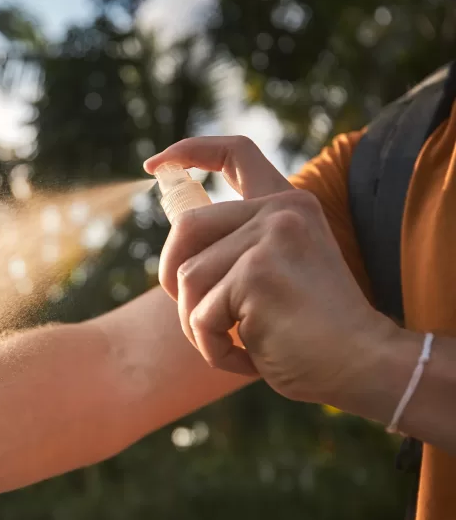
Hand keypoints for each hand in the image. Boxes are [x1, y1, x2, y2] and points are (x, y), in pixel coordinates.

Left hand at [144, 136, 395, 402]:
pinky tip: (251, 358)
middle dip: (173, 275)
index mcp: (289, 205)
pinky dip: (213, 348)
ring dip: (199, 325)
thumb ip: (239, 248)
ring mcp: (270, 238)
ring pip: (187, 278)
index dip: (189, 152)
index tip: (155, 165)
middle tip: (197, 316)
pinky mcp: (256, 274)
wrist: (364, 366)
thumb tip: (177, 240)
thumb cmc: (314, 335)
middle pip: (186, 226)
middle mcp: (282, 211)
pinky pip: (200, 316)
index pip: (236, 153)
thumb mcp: (278, 274)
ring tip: (237, 344)